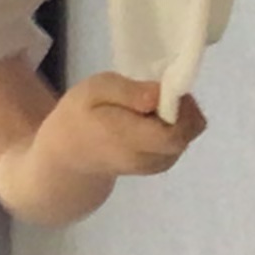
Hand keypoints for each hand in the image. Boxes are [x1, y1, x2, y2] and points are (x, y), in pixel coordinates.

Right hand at [31, 72, 207, 187]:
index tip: (168, 88)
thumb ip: (127, 91)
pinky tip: (155, 118)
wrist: (68, 157)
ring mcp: (153, 166)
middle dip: (185, 109)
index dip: (182, 108)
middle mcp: (144, 158)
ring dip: (181, 119)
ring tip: (155, 105)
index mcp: (126, 138)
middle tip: (164, 92)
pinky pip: (179, 145)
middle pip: (186, 136)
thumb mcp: (93, 90)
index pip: (173, 134)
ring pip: (186, 140)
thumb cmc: (79, 117)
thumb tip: (158, 96)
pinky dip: (176, 128)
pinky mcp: (157, 166)